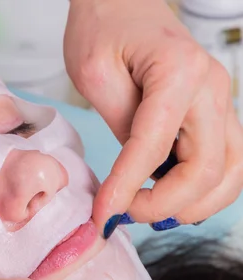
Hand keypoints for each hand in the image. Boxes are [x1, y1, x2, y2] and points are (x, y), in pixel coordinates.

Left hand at [65, 0, 242, 234]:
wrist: (122, 1)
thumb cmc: (103, 28)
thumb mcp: (94, 73)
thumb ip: (120, 124)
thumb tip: (132, 178)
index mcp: (178, 72)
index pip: (154, 147)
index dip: (127, 188)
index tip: (102, 215)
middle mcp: (212, 88)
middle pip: (208, 169)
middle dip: (165, 204)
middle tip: (122, 213)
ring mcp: (221, 100)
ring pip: (230, 173)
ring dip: (193, 204)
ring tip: (146, 210)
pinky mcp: (216, 112)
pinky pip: (226, 162)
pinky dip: (203, 189)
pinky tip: (169, 195)